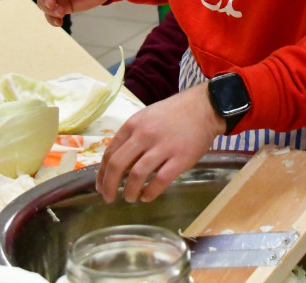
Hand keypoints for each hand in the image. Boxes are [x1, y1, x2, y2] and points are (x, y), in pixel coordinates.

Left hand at [96, 85, 224, 202]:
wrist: (204, 107)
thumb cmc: (173, 114)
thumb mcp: (146, 118)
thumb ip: (132, 137)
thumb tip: (119, 164)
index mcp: (133, 125)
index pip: (110, 153)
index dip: (102, 174)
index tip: (101, 186)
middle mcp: (144, 135)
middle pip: (118, 166)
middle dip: (109, 187)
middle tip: (109, 198)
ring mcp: (163, 147)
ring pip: (137, 176)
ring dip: (130, 192)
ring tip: (131, 198)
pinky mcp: (180, 158)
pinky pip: (160, 181)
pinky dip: (150, 193)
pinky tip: (147, 197)